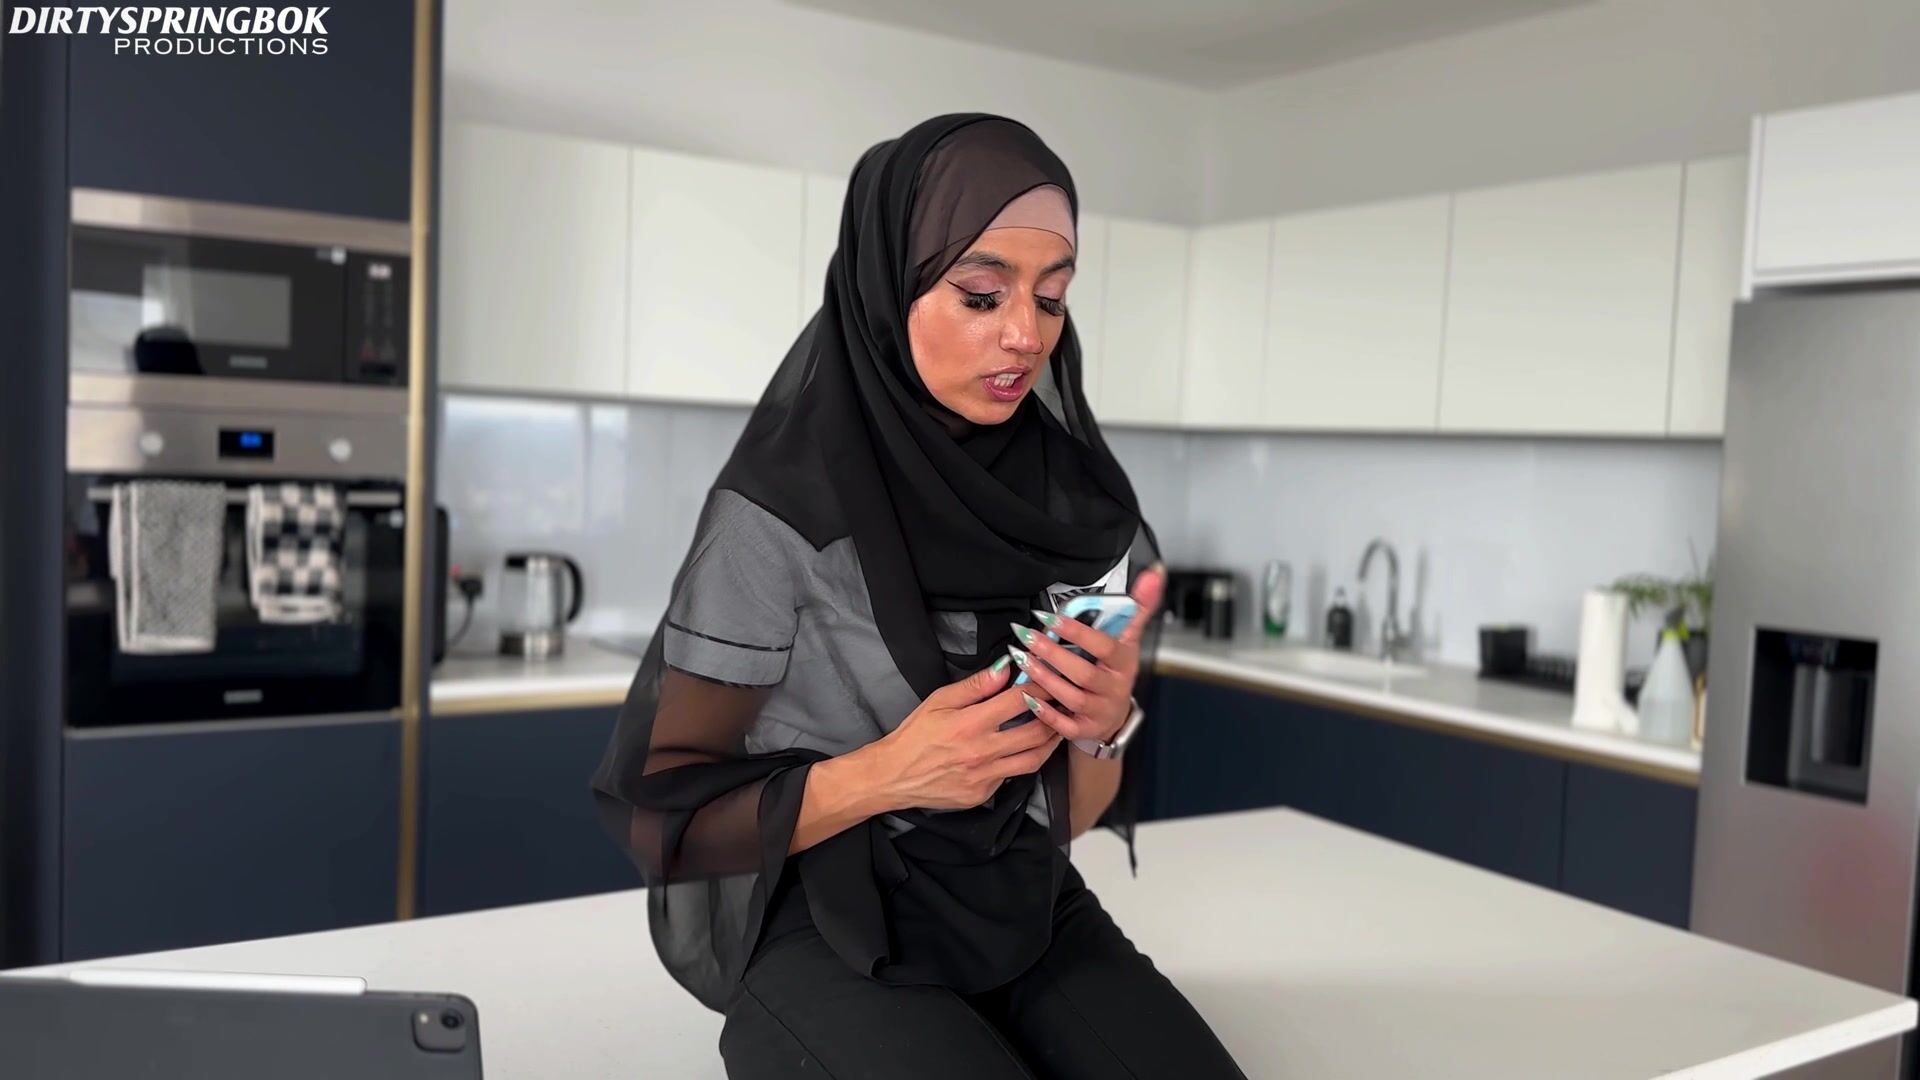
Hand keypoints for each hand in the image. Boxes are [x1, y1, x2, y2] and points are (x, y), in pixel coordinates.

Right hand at [860, 659, 1062, 811]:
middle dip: (1055, 716)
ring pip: (1033, 760)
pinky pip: (1012, 777)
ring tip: (1058, 728)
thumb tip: (1004, 668)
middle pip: (1036, 733)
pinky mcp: (983, 794)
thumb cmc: (914, 735)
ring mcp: (985, 777)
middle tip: (1065, 704)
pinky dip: (1024, 761)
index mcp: (970, 724)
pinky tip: (1027, 750)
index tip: (1051, 678)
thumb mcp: (938, 701)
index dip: (1040, 687)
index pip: (1018, 701)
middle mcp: (982, 752)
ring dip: (1050, 743)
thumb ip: (974, 686)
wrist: (893, 776)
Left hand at [1010, 564, 1164, 744]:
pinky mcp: (1085, 729)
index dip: (1078, 632)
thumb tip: (1155, 573)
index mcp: (1124, 662)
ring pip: (1072, 696)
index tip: (1051, 617)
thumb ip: (1139, 605)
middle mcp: (1114, 688)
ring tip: (1022, 659)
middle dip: (1053, 653)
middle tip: (1026, 636)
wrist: (1114, 715)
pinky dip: (1046, 712)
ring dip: (1045, 678)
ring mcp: (1100, 711)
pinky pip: (1064, 724)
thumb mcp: (1128, 638)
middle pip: (1083, 672)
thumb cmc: (1114, 670)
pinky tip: (1028, 696)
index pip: (1104, 646)